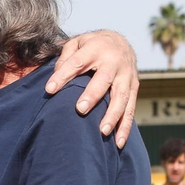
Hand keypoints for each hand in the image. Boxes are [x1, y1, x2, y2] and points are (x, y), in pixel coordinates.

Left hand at [46, 29, 138, 148]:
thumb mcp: (77, 43)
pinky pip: (131, 108)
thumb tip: (55, 78)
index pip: (76, 62)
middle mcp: (114, 61)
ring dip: (112, 115)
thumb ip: (65, 57)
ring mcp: (127, 75)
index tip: (49, 90)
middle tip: (81, 109)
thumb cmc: (92, 46)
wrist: (120, 41)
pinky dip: (125, 126)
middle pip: (103, 80)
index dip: (63, 75)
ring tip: (102, 132)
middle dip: (93, 95)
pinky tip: (119, 142)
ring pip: (121, 97)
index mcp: (96, 48)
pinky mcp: (134, 87)